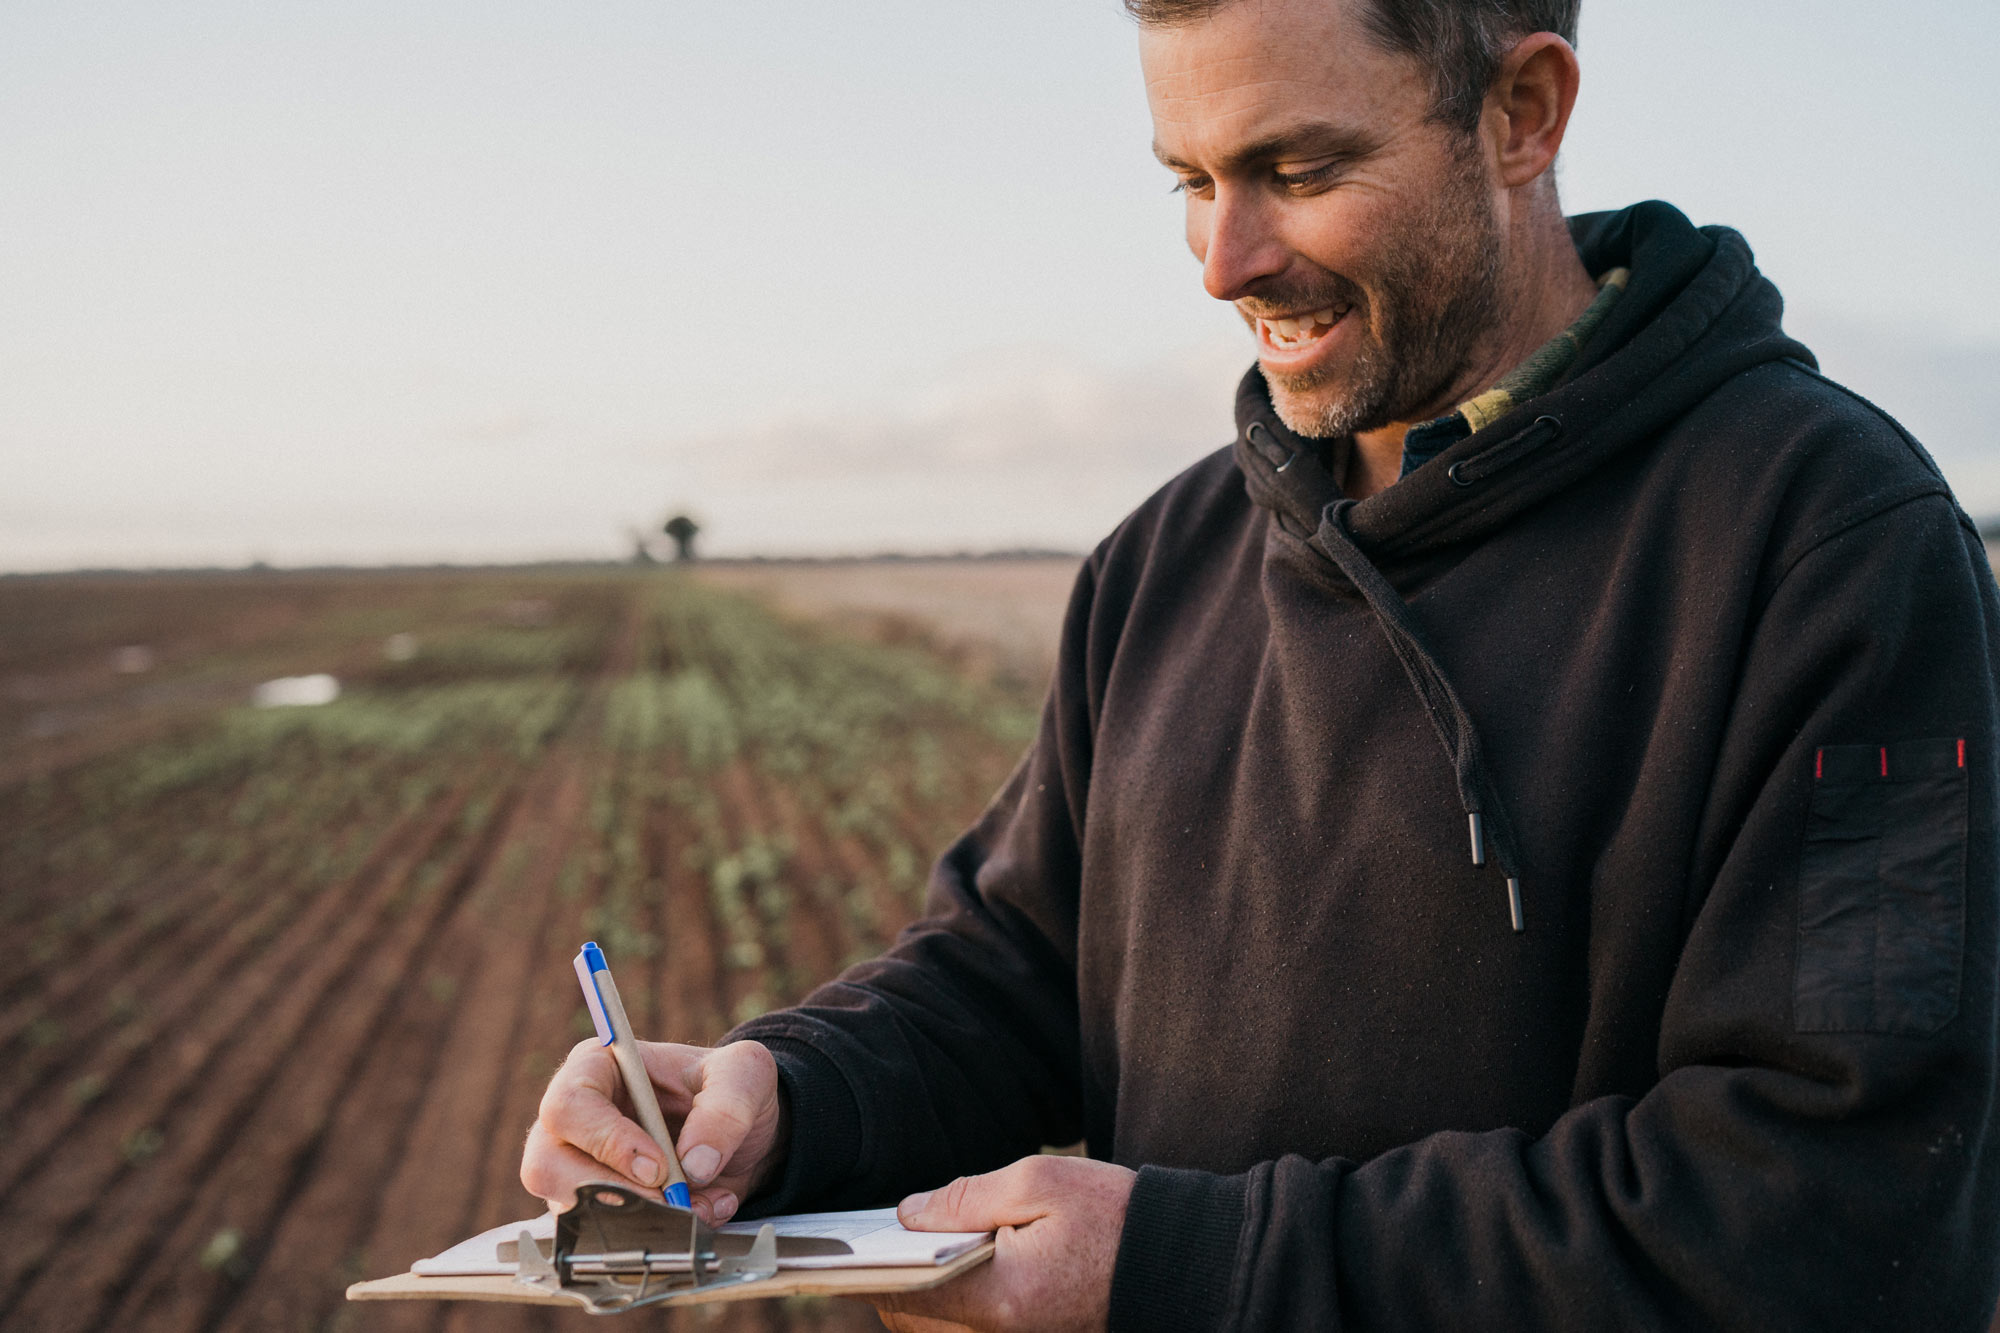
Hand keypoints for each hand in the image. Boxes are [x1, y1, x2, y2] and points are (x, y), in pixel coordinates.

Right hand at [520, 1038, 786, 1224]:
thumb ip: (727, 1107)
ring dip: (637, 1219)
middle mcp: (574, 1119)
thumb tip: (694, 1164)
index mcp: (596, 1067)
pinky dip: (653, 1234)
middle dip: (613, 1193)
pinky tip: (699, 1213)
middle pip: (548, 1165)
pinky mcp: (594, 1205)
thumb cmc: (731, 1086)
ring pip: (569, 1209)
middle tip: (671, 1201)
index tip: (659, 1168)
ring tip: (699, 1204)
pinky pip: (601, 1234)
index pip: (568, 1107)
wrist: (747, 1130)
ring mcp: (577, 1166)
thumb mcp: (745, 1074)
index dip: (608, 1142)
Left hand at [871, 1155, 1135, 1332]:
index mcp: (996, 1297)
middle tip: (889, 1233)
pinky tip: (960, 1262)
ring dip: (920, 1289)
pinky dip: (951, 1298)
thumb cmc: (1116, 1218)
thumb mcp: (1042, 1182)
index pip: (902, 1294)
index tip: (851, 1240)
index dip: (870, 1267)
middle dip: (893, 1278)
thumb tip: (907, 1213)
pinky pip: (967, 1326)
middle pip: (911, 1317)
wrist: (1180, 1263)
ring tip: (924, 1244)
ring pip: (935, 1326)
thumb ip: (967, 1197)